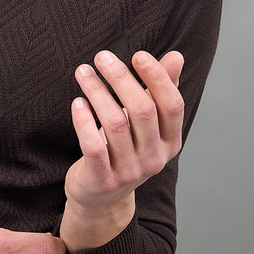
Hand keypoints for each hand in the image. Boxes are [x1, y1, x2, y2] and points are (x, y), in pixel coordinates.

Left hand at [60, 49, 184, 253]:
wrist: (101, 198)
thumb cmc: (125, 148)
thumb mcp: (146, 123)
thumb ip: (160, 90)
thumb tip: (176, 56)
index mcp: (171, 141)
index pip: (172, 105)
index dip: (157, 78)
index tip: (138, 55)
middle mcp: (154, 158)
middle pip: (143, 111)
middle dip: (121, 79)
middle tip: (101, 57)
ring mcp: (129, 171)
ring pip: (115, 124)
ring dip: (97, 92)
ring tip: (83, 72)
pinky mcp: (103, 180)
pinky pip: (93, 146)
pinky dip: (84, 121)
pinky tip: (77, 102)